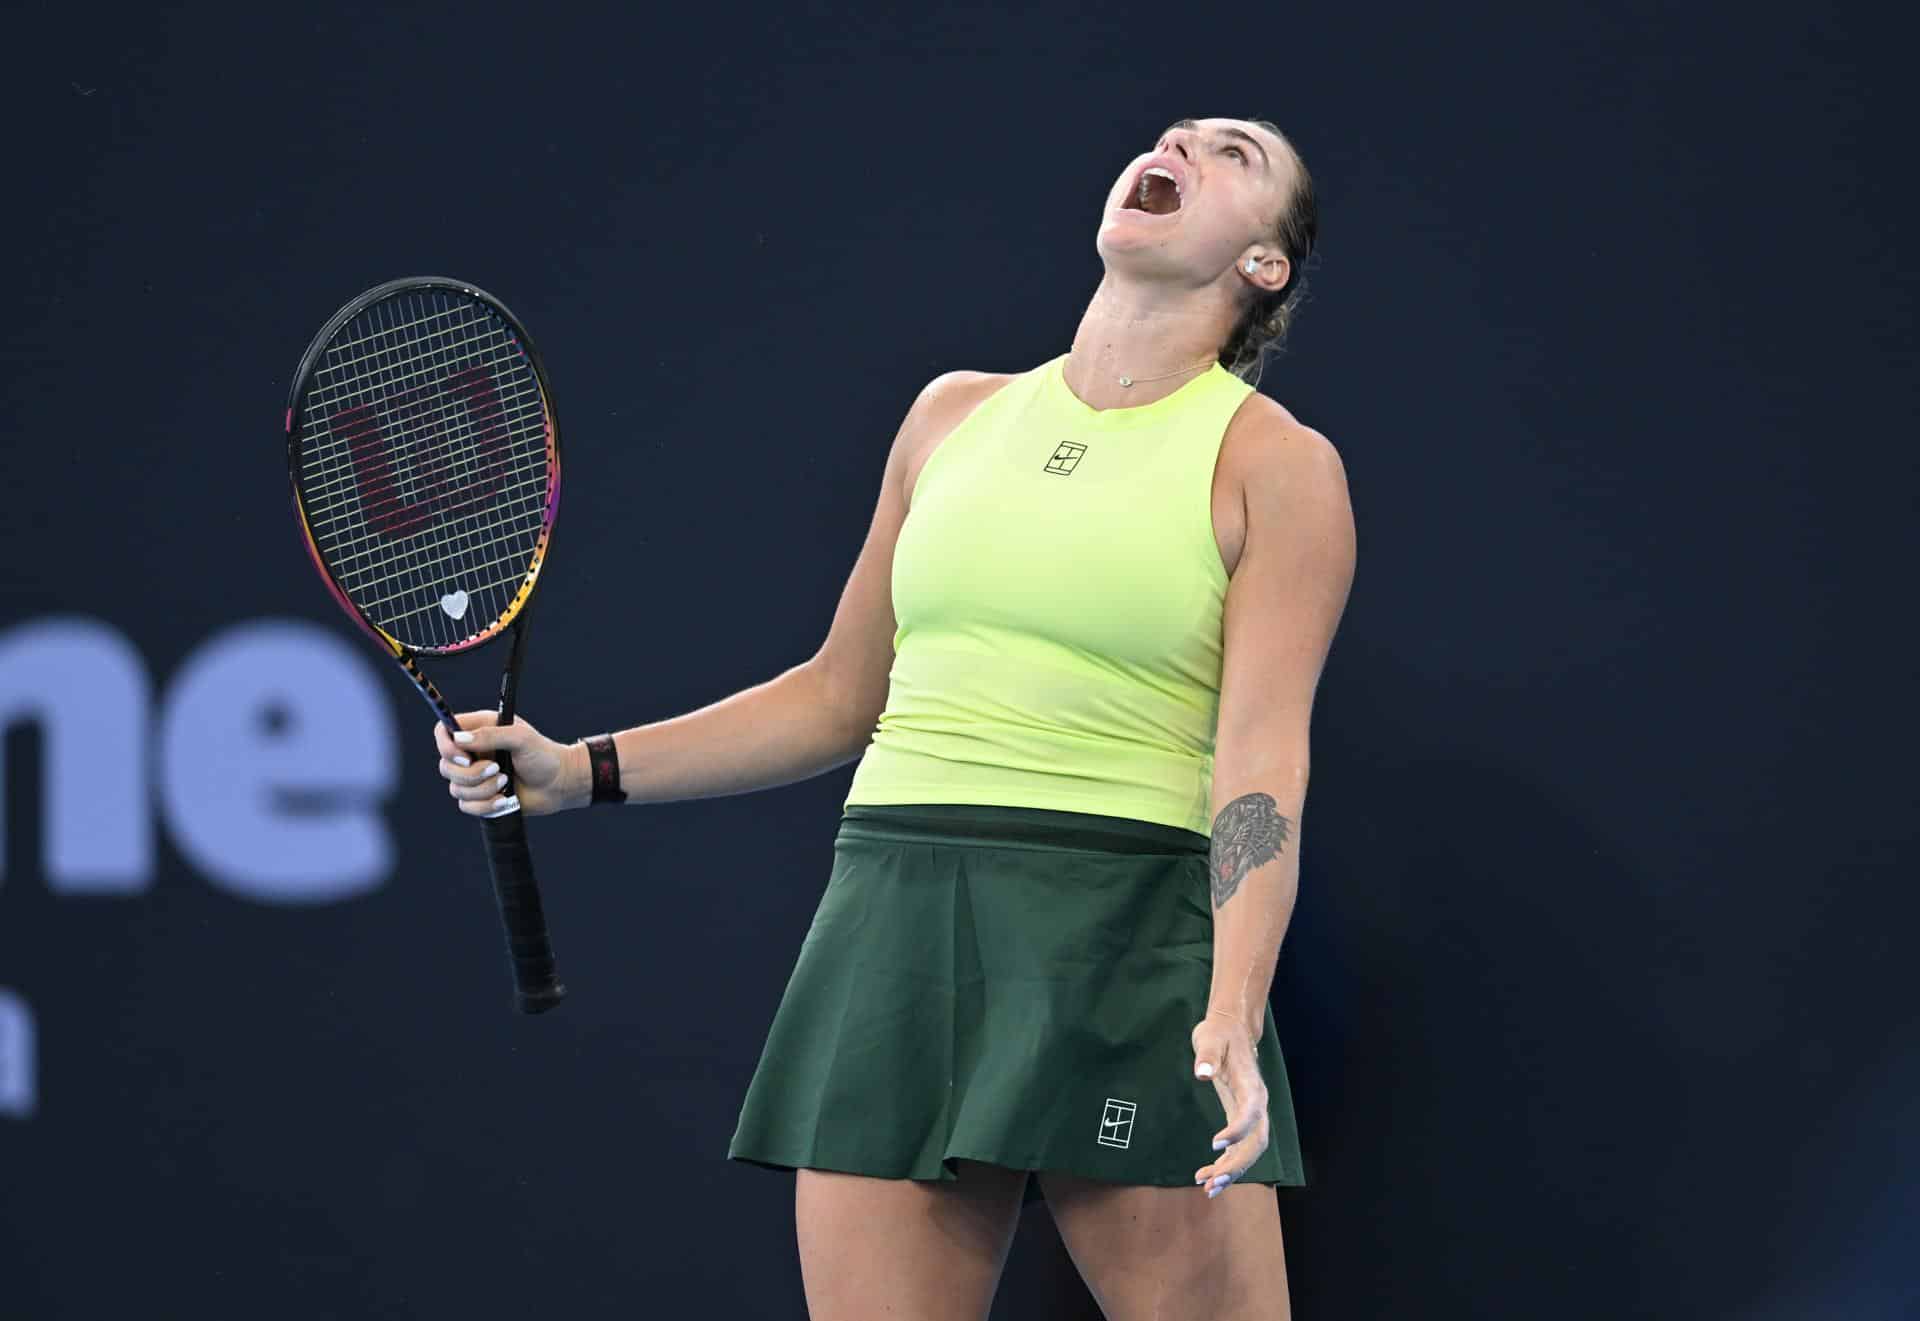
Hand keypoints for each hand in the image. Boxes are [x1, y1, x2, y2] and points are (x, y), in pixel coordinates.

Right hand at [432, 712, 581, 817]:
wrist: (559, 784)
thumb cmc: (543, 756)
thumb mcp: (521, 738)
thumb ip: (491, 735)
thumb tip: (460, 739)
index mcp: (479, 730)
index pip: (443, 732)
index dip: (446, 746)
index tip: (464, 757)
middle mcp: (472, 753)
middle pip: (445, 766)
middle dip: (471, 774)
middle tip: (497, 769)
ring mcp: (474, 776)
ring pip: (455, 789)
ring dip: (483, 789)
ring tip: (506, 782)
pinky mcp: (479, 797)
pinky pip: (466, 806)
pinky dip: (486, 805)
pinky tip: (505, 800)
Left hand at [1190, 1010, 1269, 1198]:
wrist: (1232, 1030)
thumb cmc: (1220, 1033)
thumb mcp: (1210, 1037)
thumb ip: (1207, 1055)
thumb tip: (1202, 1073)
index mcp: (1251, 1084)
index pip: (1251, 1111)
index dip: (1238, 1130)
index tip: (1215, 1144)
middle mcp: (1257, 1104)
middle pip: (1256, 1141)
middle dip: (1237, 1164)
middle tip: (1213, 1182)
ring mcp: (1251, 1113)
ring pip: (1250, 1151)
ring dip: (1231, 1171)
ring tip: (1207, 1188)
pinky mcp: (1240, 1118)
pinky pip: (1239, 1148)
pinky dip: (1226, 1165)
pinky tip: (1206, 1177)